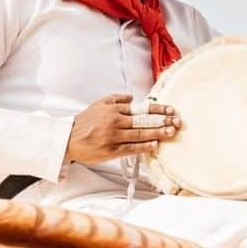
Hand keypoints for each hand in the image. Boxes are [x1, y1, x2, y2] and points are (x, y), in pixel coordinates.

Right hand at [65, 94, 180, 165]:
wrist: (68, 138)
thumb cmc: (85, 122)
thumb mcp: (99, 104)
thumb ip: (116, 98)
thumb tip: (132, 98)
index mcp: (115, 109)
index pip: (142, 107)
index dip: (159, 109)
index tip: (171, 110)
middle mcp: (116, 120)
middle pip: (144, 120)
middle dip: (163, 121)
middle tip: (178, 121)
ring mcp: (114, 136)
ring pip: (140, 134)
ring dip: (158, 133)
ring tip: (172, 132)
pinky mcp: (111, 150)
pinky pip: (131, 148)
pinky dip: (144, 146)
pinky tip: (155, 145)